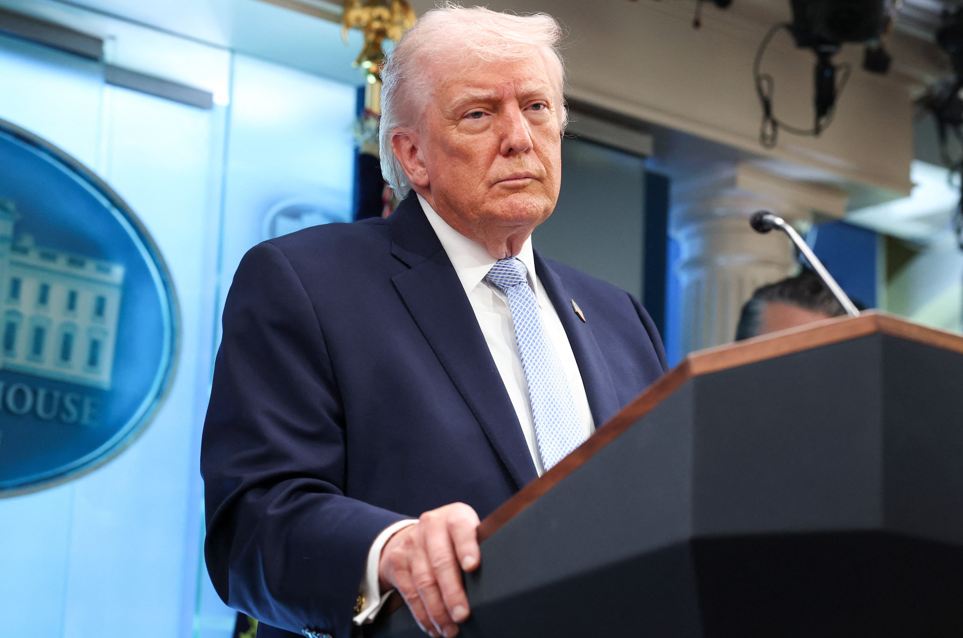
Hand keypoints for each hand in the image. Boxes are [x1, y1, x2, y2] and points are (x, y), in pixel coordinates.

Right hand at [378, 502, 480, 636]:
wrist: (414, 534)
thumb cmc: (453, 539)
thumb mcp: (467, 533)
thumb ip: (479, 547)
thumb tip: (500, 581)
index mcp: (455, 516)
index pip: (462, 529)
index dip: (467, 547)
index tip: (472, 567)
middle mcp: (431, 526)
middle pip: (441, 562)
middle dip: (452, 592)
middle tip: (462, 615)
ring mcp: (411, 543)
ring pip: (424, 581)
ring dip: (437, 610)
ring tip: (450, 629)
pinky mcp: (397, 562)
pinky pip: (409, 592)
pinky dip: (422, 614)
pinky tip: (433, 627)